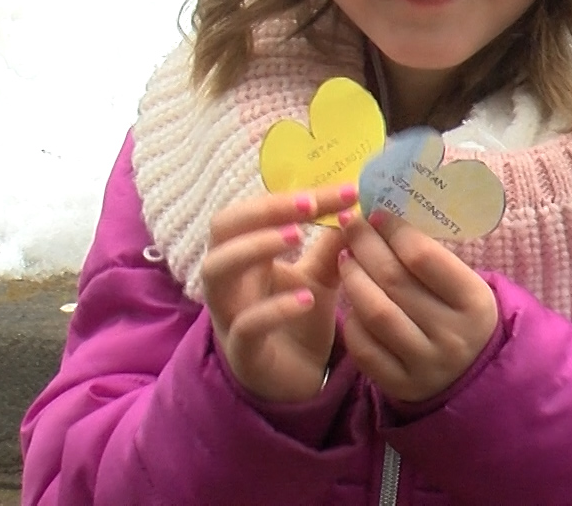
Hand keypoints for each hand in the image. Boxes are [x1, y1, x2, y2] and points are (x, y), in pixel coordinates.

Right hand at [203, 184, 356, 403]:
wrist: (296, 382)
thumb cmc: (299, 320)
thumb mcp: (320, 276)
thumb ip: (332, 245)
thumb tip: (355, 206)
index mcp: (246, 253)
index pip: (257, 210)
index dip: (295, 195)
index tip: (346, 190)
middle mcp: (230, 278)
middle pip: (221, 228)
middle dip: (262, 211)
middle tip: (310, 206)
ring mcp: (229, 313)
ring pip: (216, 269)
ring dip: (254, 247)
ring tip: (297, 237)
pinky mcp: (241, 350)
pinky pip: (245, 324)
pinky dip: (274, 308)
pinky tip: (307, 299)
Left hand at [336, 209, 499, 402]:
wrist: (474, 375)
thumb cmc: (462, 315)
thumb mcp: (464, 285)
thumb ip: (431, 257)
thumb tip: (383, 216)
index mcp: (475, 302)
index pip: (423, 257)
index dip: (393, 230)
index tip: (375, 213)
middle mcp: (452, 335)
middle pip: (394, 281)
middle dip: (365, 245)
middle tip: (348, 224)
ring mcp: (425, 364)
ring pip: (375, 313)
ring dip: (353, 278)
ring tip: (345, 257)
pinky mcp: (401, 386)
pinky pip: (365, 348)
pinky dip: (352, 320)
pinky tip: (352, 301)